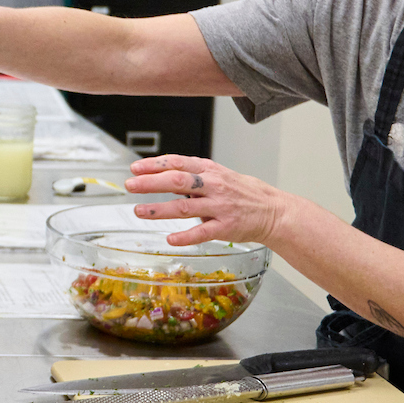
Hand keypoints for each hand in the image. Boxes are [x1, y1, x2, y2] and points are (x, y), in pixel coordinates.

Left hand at [124, 154, 299, 247]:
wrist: (273, 211)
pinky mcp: (226, 227)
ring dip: (159, 209)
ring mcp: (220, 207)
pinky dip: (185, 237)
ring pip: (185, 207)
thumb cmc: (243, 193)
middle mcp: (214, 186)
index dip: (155, 164)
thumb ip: (193, 176)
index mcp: (210, 170)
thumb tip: (162, 176)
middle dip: (151, 183)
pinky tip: (170, 239)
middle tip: (130, 185)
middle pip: (178, 181)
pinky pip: (202, 232)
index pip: (178, 163)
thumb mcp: (219, 175)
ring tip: (139, 211)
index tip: (135, 168)